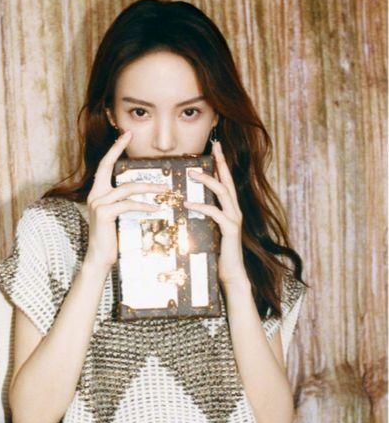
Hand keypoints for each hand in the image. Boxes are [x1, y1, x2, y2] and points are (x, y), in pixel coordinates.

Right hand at [84, 131, 169, 270]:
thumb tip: (140, 194)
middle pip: (107, 166)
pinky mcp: (104, 213)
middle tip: (131, 136)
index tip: (124, 135)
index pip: (104, 165)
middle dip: (118, 149)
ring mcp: (97, 203)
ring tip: (165, 191)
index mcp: (97, 193)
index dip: (114, 149)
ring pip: (127, 188)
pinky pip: (128, 204)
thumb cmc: (111, 238)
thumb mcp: (116, 216)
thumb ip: (123, 202)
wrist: (100, 258)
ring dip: (148, 188)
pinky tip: (155, 209)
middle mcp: (94, 195)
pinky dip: (143, 206)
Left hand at [183, 141, 248, 287]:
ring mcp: (234, 219)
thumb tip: (189, 204)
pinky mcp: (230, 230)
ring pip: (222, 193)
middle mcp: (234, 210)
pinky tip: (188, 204)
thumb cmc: (218, 253)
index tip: (216, 148)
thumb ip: (204, 217)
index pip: (226, 181)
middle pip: (228, 180)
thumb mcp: (210, 230)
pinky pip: (215, 213)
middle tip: (213, 147)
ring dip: (207, 181)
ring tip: (192, 174)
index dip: (222, 164)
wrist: (231, 274)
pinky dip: (201, 206)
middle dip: (221, 162)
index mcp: (229, 208)